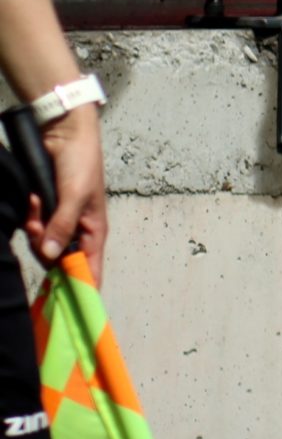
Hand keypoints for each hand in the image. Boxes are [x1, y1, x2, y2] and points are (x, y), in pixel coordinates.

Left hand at [27, 106, 104, 281]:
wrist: (65, 132)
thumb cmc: (81, 163)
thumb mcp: (74, 196)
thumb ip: (63, 226)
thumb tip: (52, 257)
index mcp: (95, 230)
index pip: (91, 269)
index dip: (82, 288)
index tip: (69, 305)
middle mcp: (78, 229)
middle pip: (59, 259)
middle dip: (45, 248)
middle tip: (39, 228)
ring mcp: (61, 220)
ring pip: (43, 243)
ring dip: (35, 229)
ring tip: (34, 207)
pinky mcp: (46, 211)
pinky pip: (34, 226)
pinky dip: (30, 216)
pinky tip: (31, 201)